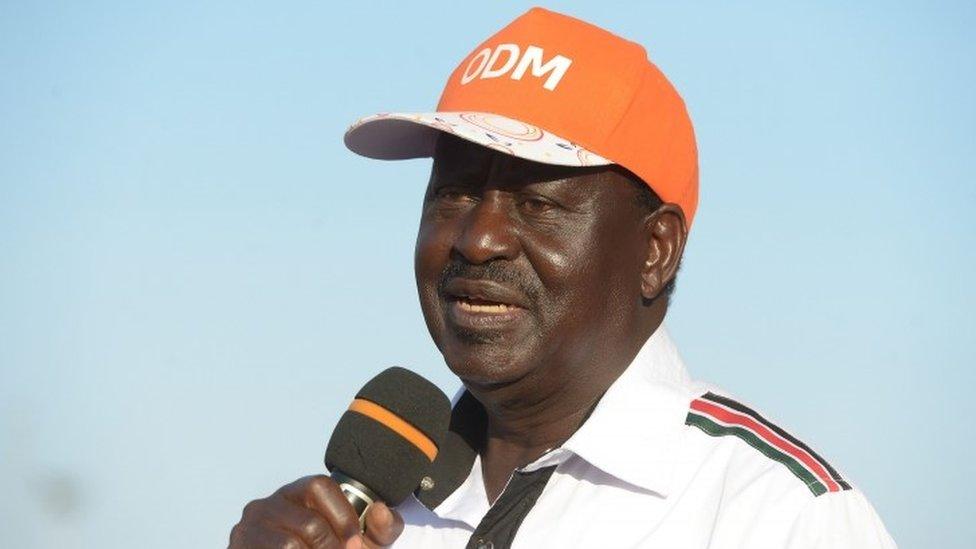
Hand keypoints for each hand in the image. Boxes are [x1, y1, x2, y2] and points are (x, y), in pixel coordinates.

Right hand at [229, 475, 403, 547]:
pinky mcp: (237, 548)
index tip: (355, 543)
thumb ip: (380, 527)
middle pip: (309, 524)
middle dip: (333, 548)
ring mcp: (247, 529)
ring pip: (289, 546)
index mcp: (295, 493)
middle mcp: (267, 505)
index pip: (319, 485)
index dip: (343, 516)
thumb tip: (379, 511)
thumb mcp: (359, 541)